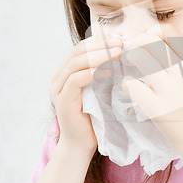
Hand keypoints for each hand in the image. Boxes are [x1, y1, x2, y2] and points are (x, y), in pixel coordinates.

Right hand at [50, 33, 123, 153]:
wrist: (82, 144)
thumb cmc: (96, 116)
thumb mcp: (101, 88)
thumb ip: (105, 71)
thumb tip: (124, 52)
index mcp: (67, 70)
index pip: (83, 47)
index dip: (101, 40)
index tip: (121, 38)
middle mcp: (58, 76)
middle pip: (79, 51)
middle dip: (102, 44)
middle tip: (121, 43)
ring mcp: (58, 88)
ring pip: (76, 62)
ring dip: (99, 55)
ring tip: (118, 53)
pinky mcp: (62, 100)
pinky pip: (75, 80)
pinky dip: (92, 73)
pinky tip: (109, 72)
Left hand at [120, 24, 182, 158]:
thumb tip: (165, 43)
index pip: (171, 34)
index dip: (156, 32)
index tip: (149, 38)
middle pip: (152, 41)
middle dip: (139, 42)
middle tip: (135, 50)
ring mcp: (170, 90)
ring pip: (141, 58)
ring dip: (133, 58)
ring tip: (132, 65)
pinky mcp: (157, 108)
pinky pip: (132, 85)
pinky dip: (128, 84)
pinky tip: (132, 88)